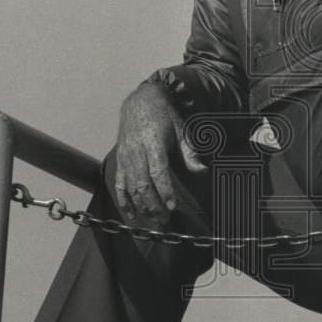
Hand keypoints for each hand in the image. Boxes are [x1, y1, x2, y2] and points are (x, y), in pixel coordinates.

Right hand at [114, 81, 205, 223]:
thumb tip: (202, 171)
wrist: (141, 100)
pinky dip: (124, 201)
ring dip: (142, 207)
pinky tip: (132, 214)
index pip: (158, 172)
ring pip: (131, 187)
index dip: (165, 190)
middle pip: (143, 184)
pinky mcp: (120, 160)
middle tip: (165, 220)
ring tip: (154, 221)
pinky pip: (119, 184)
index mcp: (153, 142)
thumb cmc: (164, 115)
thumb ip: (190, 153)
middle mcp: (137, 151)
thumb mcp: (181, 129)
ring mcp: (126, 156)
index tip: (173, 206)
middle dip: (154, 205)